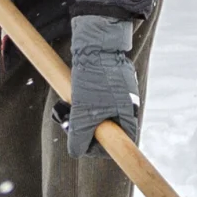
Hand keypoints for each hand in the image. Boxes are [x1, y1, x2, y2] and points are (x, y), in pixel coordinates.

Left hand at [64, 13, 140, 154]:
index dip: (100, 148)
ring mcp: (119, 95)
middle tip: (68, 122)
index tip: (83, 143)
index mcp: (129, 116)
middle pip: (107, 130)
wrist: (95, 45)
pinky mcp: (109, 84)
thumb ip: (80, 136)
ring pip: (98, 115)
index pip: (119, 144)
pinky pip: (95, 101)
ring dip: (81, 115)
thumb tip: (76, 151)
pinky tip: (72, 94)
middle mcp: (127, 107)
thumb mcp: (83, 113)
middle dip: (85, 129)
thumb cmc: (93, 79)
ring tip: (67, 107)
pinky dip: (82, 102)